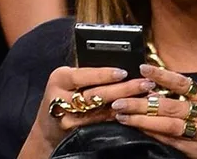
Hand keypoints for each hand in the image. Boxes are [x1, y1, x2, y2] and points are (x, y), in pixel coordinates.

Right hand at [20, 66, 155, 156]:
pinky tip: (137, 111)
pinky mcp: (76, 133)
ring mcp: (67, 118)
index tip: (123, 72)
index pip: (83, 75)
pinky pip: (102, 124)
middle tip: (145, 83)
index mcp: (60, 78)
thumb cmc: (66, 93)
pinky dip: (121, 117)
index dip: (104, 74)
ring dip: (127, 104)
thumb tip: (125, 63)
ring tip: (148, 97)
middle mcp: (60, 98)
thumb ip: (89, 73)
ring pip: (101, 111)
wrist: (49, 126)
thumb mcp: (70, 80)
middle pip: (95, 94)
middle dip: (123, 89)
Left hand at [111, 64, 196, 158]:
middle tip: (120, 99)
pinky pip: (170, 140)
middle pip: (169, 105)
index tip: (142, 69)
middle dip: (141, 102)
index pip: (182, 82)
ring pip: (168, 124)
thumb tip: (154, 88)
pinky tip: (138, 128)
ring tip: (123, 115)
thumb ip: (188, 98)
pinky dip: (152, 132)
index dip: (162, 75)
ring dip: (142, 119)